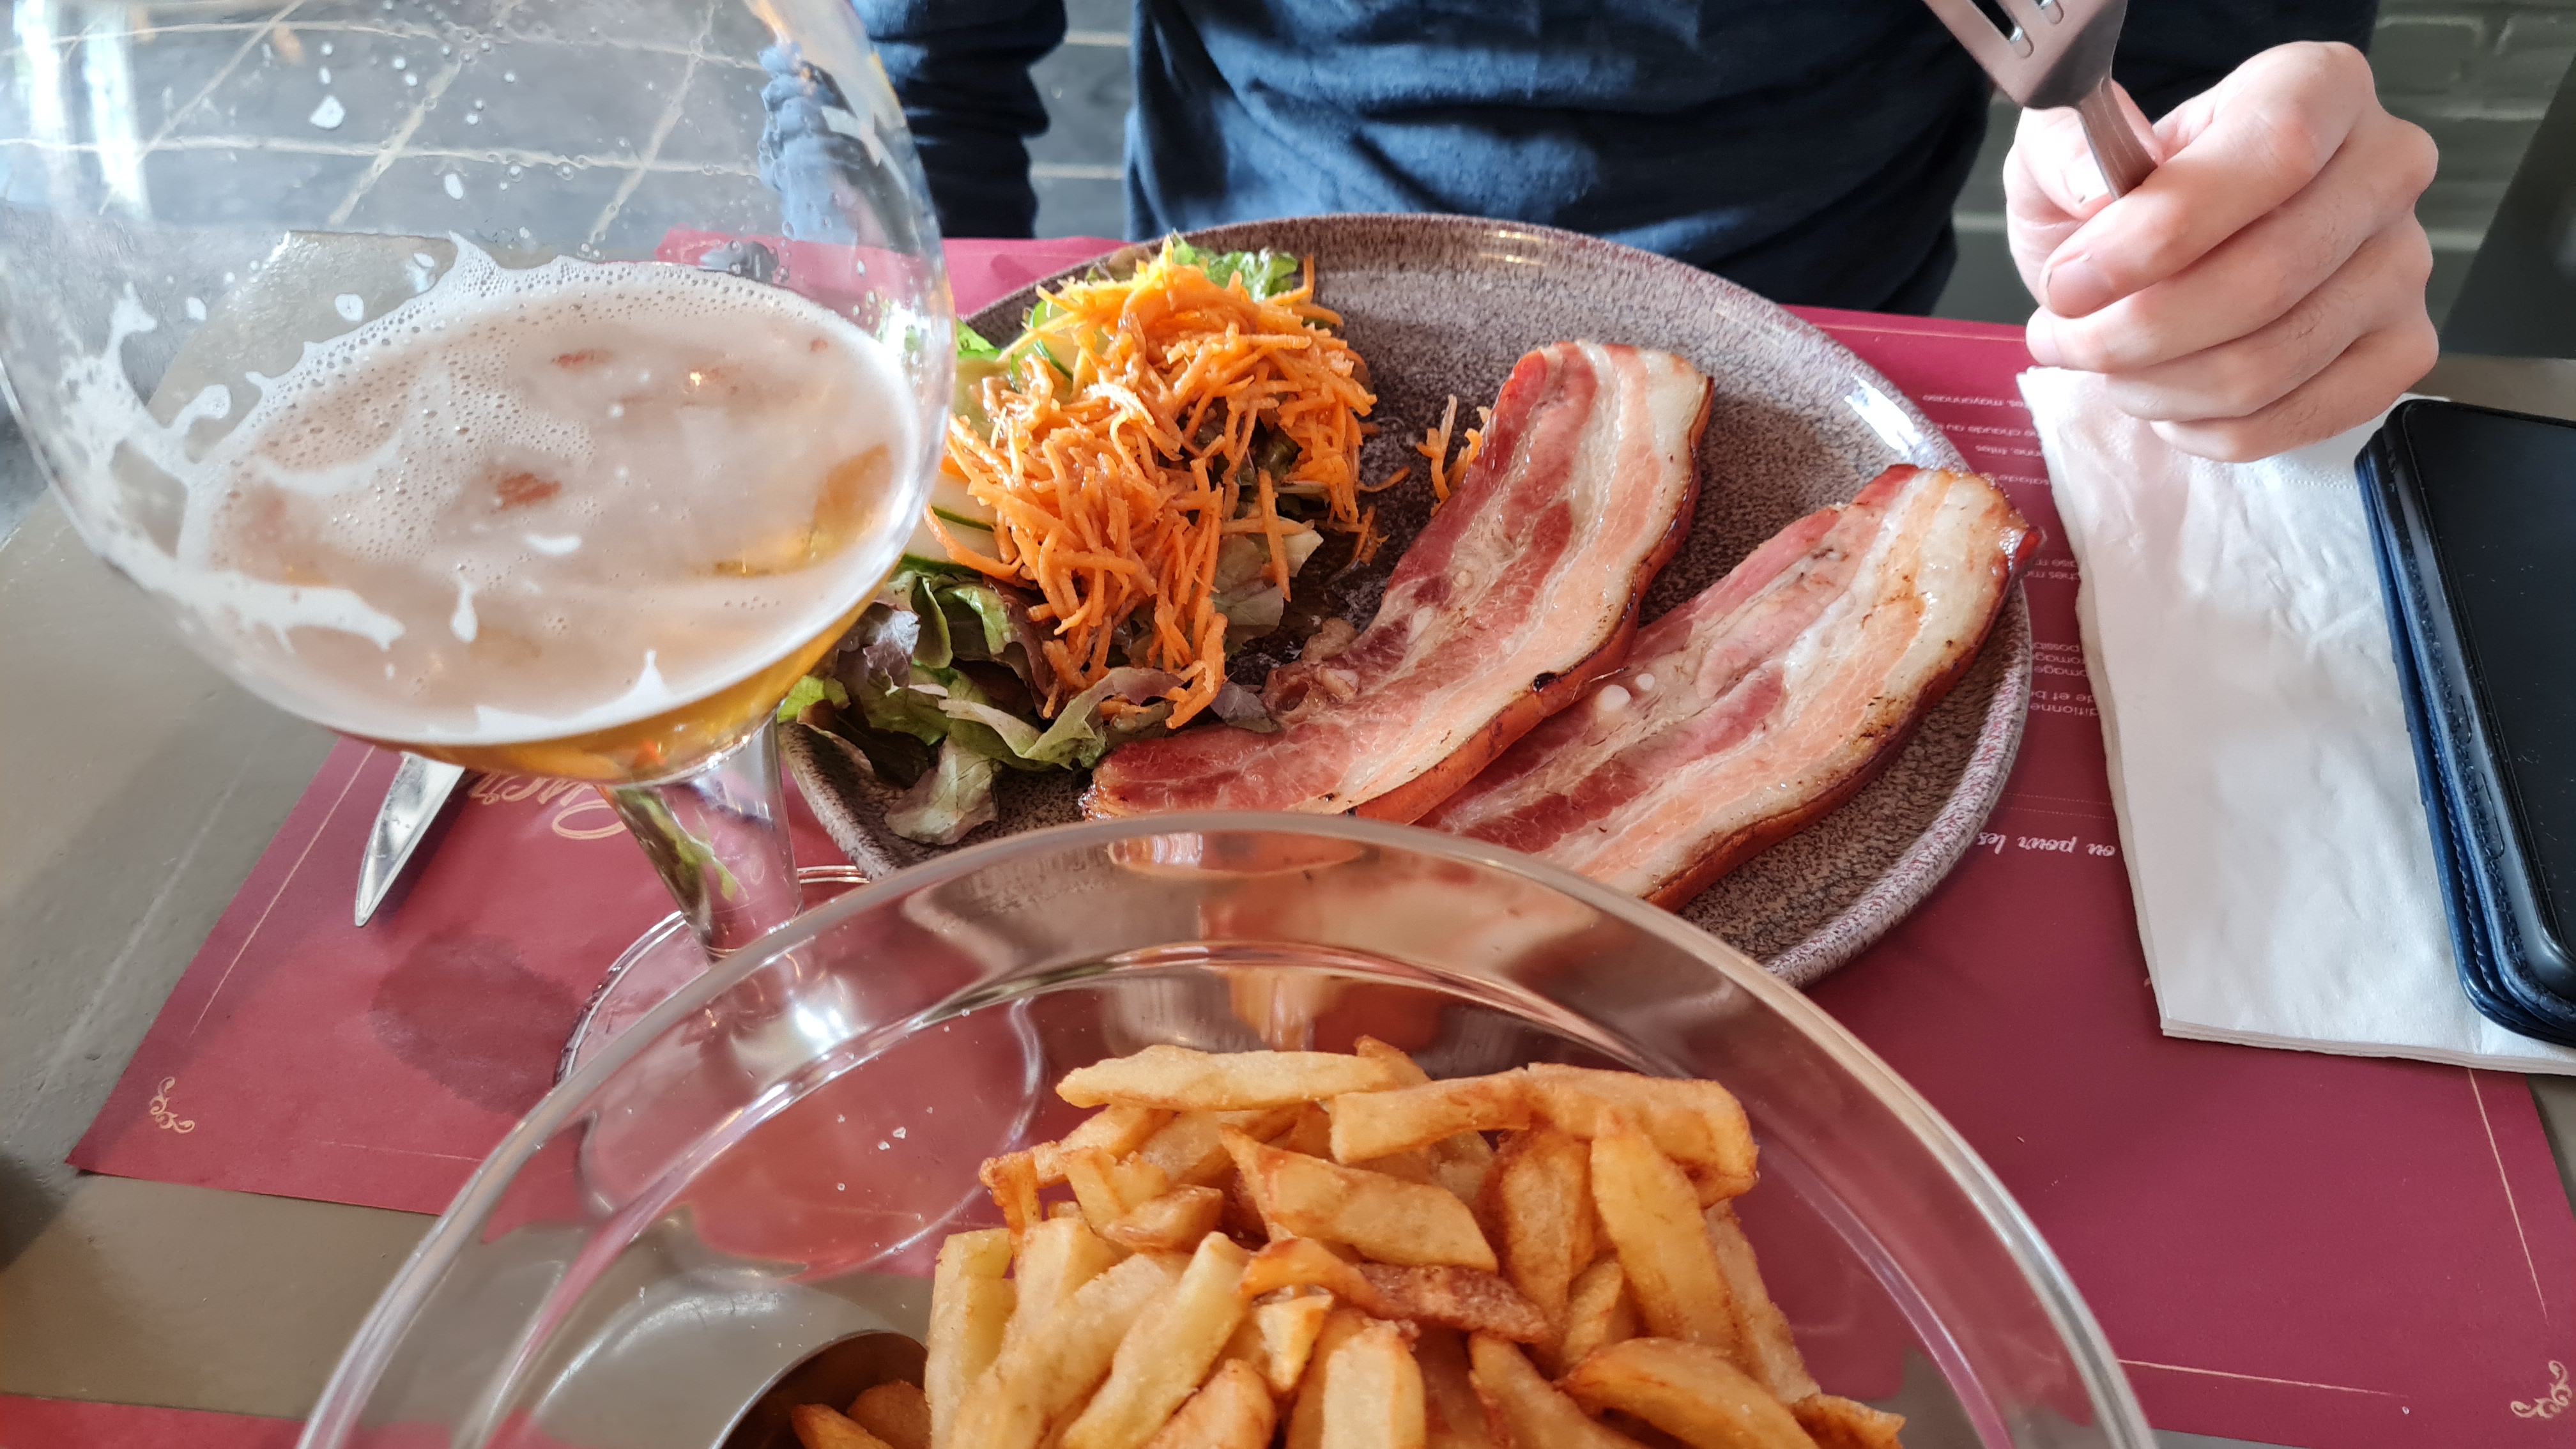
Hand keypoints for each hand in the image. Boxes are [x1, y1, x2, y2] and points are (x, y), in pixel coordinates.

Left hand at [2006, 42, 2438, 460]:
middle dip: (2133, 332)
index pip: (2275, 153)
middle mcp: (2385, 168)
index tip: (2069, 285)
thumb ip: (2060, 150)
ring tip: (2103, 366)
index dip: (2159, 236)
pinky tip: (2164, 398)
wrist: (2166, 252)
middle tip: (2063, 339)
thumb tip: (2091, 186)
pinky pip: (2297, 418)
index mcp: (2318, 87)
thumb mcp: (2064, 153)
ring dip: (2156, 386)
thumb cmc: (2124, 198)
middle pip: (2268, 277)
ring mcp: (2404, 266)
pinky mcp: (2400, 351)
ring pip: (2272, 362)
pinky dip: (2207, 428)